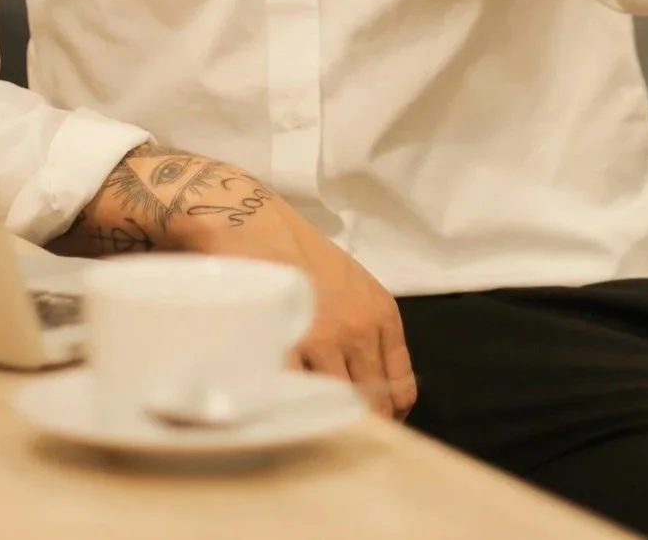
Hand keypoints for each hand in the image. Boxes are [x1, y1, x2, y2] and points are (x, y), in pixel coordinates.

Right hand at [54, 146, 417, 419]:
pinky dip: (292, 405)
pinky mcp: (284, 340)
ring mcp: (321, 337)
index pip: (400, 390)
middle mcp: (358, 327)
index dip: (385, 416)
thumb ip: (366, 331)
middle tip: (333, 425)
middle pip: (372, 404)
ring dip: (320, 414)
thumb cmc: (296, 253)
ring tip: (304, 417)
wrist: (247, 221)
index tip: (369, 423)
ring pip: (334, 403)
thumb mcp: (352, 285)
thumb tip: (373, 390)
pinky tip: (283, 405)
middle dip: (356, 421)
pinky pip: (297, 394)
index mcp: (380, 313)